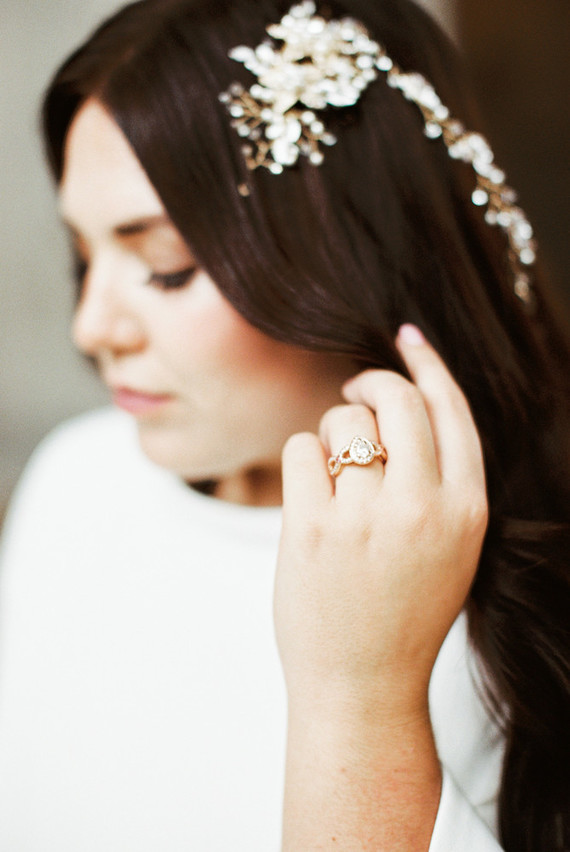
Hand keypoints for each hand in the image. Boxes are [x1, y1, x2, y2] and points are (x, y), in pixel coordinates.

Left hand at [275, 324, 487, 723]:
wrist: (362, 685)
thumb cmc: (402, 611)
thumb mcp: (450, 546)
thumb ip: (438, 480)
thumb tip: (404, 403)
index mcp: (466, 509)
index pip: (451, 409)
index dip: (428, 364)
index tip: (407, 338)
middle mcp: (423, 507)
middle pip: (395, 399)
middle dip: (368, 384)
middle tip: (353, 396)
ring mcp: (366, 518)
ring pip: (342, 423)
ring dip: (331, 437)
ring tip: (333, 483)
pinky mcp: (312, 528)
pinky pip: (301, 449)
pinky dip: (302, 464)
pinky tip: (309, 502)